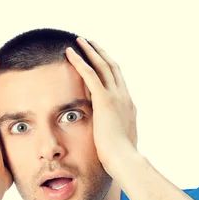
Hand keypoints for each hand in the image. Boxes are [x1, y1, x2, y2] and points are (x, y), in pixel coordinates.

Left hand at [65, 38, 137, 172]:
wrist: (124, 159)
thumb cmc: (120, 158)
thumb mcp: (119, 143)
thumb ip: (115, 135)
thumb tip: (111, 140)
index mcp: (128, 107)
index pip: (118, 82)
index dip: (109, 68)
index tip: (101, 60)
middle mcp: (124, 97)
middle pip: (112, 68)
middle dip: (100, 54)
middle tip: (90, 43)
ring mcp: (116, 97)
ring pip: (102, 65)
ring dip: (90, 51)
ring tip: (79, 41)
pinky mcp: (104, 100)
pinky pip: (91, 74)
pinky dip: (80, 61)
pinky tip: (70, 52)